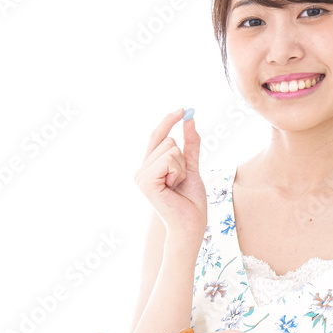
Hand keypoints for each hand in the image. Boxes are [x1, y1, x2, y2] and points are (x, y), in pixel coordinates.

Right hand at [133, 109, 206, 239]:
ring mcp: (140, 176)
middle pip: (167, 140)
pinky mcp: (145, 182)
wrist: (191, 224)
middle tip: (180, 180)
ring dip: (181, 167)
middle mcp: (141, 170)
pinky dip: (178, 172)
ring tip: (176, 186)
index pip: (157, 136)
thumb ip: (190, 144)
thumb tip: (189, 119)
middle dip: (182, 159)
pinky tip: (173, 188)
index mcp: (149, 166)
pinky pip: (168, 159)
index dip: (169, 120)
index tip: (183, 108)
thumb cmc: (190, 200)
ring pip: (170, 149)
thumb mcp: (191, 166)